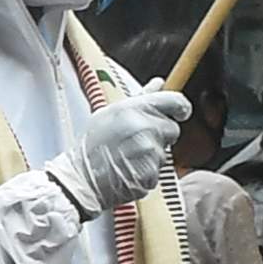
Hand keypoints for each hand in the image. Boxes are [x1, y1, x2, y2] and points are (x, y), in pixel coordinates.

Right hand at [69, 87, 188, 214]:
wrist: (81, 180)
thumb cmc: (91, 147)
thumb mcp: (110, 114)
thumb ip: (140, 98)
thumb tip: (158, 83)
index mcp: (133, 109)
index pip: (175, 101)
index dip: (181, 107)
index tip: (180, 112)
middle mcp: (143, 128)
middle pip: (172, 129)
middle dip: (161, 135)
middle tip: (138, 141)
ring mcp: (148, 152)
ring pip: (164, 152)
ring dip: (152, 155)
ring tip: (127, 158)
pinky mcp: (150, 173)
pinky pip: (158, 171)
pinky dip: (147, 172)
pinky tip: (129, 170)